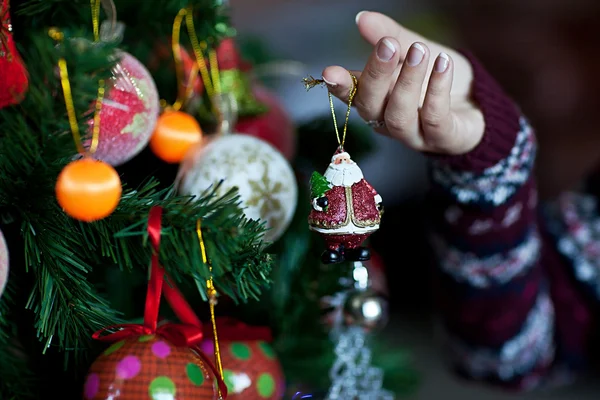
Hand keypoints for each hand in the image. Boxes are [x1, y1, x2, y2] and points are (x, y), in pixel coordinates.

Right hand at [323, 11, 484, 154]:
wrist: (477, 105)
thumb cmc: (437, 81)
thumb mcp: (414, 52)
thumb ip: (389, 37)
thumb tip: (362, 18)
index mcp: (376, 101)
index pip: (352, 95)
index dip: (340, 86)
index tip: (330, 72)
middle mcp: (388, 121)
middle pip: (371, 106)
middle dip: (377, 74)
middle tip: (387, 44)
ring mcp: (414, 134)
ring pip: (399, 116)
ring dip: (408, 82)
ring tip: (420, 50)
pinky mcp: (443, 139)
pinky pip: (435, 118)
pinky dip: (438, 89)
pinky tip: (444, 64)